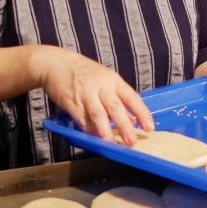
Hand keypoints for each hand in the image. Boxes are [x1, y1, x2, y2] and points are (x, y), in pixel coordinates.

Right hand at [28, 46, 152, 143]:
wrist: (56, 63)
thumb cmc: (85, 73)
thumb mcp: (106, 80)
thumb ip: (119, 99)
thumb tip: (133, 120)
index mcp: (113, 80)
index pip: (131, 97)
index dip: (142, 112)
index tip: (150, 127)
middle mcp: (101, 86)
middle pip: (115, 107)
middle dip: (125, 126)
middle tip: (132, 141)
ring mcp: (85, 94)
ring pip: (98, 115)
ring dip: (106, 132)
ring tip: (113, 144)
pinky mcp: (71, 102)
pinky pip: (82, 119)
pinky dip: (89, 130)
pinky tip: (95, 139)